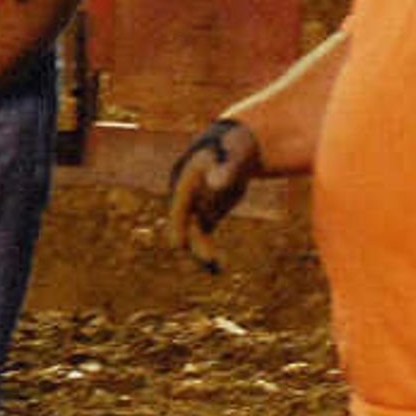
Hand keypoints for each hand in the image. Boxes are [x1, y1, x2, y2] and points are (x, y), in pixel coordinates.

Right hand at [164, 117, 256, 269]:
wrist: (236, 147)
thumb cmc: (233, 146)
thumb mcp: (233, 154)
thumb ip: (225, 169)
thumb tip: (216, 185)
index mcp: (185, 179)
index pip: (179, 205)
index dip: (179, 225)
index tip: (180, 245)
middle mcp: (184, 196)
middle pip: (185, 224)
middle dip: (195, 243)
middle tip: (210, 260)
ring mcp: (194, 206)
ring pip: (193, 234)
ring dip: (202, 252)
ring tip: (216, 269)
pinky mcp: (206, 215)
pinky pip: (203, 238)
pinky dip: (208, 252)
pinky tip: (217, 269)